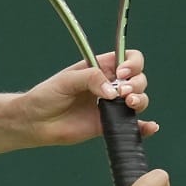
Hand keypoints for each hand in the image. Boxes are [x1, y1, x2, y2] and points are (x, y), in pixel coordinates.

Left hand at [17, 50, 159, 146]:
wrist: (35, 122)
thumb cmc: (47, 95)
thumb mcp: (66, 80)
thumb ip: (90, 79)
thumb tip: (112, 91)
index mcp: (100, 68)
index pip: (127, 58)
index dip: (132, 63)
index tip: (122, 72)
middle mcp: (109, 86)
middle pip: (138, 79)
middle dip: (137, 83)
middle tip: (122, 91)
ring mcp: (111, 106)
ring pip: (139, 100)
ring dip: (141, 100)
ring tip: (128, 103)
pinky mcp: (109, 125)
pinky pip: (133, 126)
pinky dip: (145, 127)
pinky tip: (150, 127)